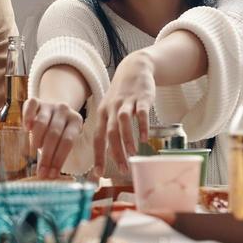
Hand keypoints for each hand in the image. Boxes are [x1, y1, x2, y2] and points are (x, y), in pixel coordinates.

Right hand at [23, 97, 84, 178]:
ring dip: (37, 139)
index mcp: (76, 121)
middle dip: (47, 155)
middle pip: (55, 134)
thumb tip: (49, 177)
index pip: (68, 142)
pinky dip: (27, 117)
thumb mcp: (64, 140)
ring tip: (34, 150)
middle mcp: (64, 110)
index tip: (51, 174)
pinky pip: (31, 106)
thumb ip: (59, 154)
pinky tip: (26, 129)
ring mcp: (50, 104)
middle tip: (41, 171)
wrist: (52, 110)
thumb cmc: (58, 132)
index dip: (59, 159)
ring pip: (42, 122)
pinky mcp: (36, 100)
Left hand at [91, 51, 155, 175]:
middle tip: (123, 169)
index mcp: (102, 114)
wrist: (134, 68)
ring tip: (132, 154)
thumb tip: (108, 154)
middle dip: (115, 153)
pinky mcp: (141, 97)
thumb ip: (108, 128)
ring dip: (127, 139)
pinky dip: (142, 126)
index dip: (98, 157)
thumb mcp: (110, 109)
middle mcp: (111, 108)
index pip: (97, 138)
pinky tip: (144, 138)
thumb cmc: (122, 95)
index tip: (99, 174)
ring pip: (123, 122)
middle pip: (110, 132)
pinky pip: (141, 113)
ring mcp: (126, 102)